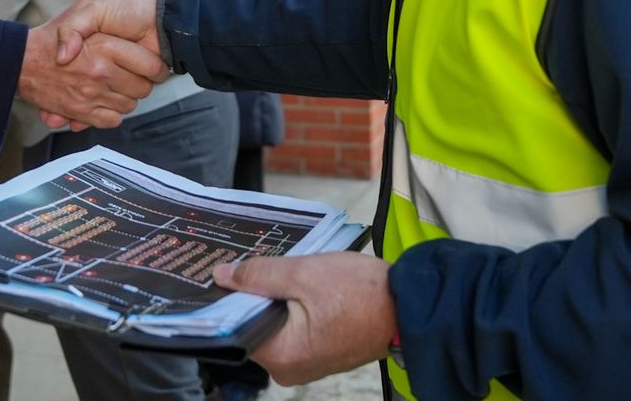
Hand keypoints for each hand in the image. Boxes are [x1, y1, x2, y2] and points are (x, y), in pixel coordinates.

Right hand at [20, 0, 164, 129]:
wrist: (21, 61)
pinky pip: (112, 120)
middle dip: (142, 83)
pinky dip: (112, 113)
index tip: (153, 65)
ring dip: (126, 97)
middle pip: (143, 88)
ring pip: (129, 105)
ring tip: (117, 86)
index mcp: (105, 46)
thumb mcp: (83, 6)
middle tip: (134, 75)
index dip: (156, 67)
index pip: (150, 65)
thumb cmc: (52, 33)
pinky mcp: (81, 113)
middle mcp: (100, 72)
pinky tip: (106, 100)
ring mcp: (91, 95)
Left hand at [212, 251, 396, 385]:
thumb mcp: (304, 272)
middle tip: (255, 262)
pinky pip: (291, 329)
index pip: (234, 326)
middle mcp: (288, 369)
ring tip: (280, 270)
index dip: (228, 295)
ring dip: (273, 297)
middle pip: (252, 325)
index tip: (225, 270)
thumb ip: (258, 275)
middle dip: (252, 294)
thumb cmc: (363, 293)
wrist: (408, 305)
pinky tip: (297, 284)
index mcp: (281, 355)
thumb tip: (222, 276)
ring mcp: (304, 364)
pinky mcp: (317, 354)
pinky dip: (291, 307)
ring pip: (272, 325)